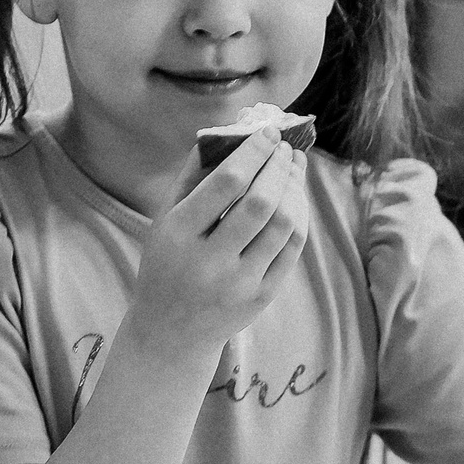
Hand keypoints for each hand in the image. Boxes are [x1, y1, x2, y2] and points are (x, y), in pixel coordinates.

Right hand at [126, 135, 311, 357]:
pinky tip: (294, 197)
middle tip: (285, 146)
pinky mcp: (262, 297)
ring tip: (292, 166)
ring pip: (284, 225)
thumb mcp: (165, 219)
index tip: (267, 132)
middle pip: (261, 203)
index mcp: (178, 235)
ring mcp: (240, 283)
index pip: (226, 183)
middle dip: (279, 166)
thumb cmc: (167, 263)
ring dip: (294, 188)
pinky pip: (292, 248)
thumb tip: (228, 131)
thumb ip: (192, 175)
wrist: (172, 332)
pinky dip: (298, 215)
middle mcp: (210, 263)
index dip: (253, 152)